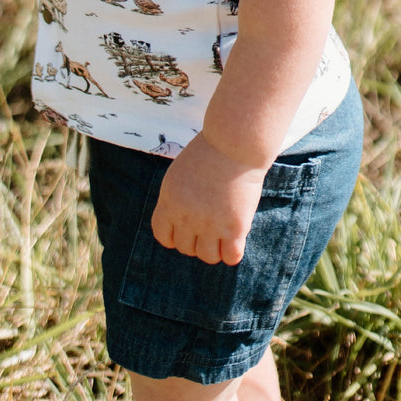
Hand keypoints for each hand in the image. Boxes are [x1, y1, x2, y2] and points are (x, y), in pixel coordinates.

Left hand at [150, 133, 266, 265]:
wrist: (234, 143)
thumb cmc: (210, 152)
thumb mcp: (180, 173)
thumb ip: (178, 199)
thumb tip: (182, 223)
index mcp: (169, 202)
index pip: (163, 236)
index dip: (175, 236)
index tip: (187, 228)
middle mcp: (186, 217)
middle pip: (186, 248)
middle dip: (197, 240)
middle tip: (210, 225)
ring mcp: (210, 225)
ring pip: (208, 257)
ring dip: (215, 249)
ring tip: (224, 232)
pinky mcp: (234, 227)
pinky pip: (231, 257)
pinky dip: (233, 251)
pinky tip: (237, 236)